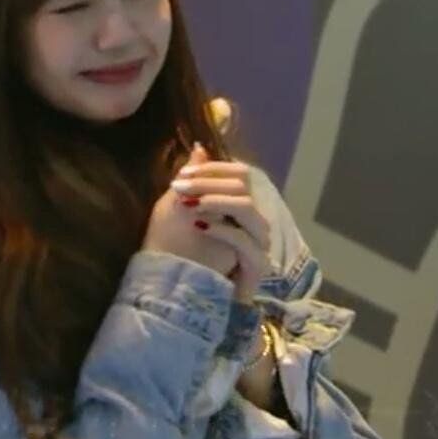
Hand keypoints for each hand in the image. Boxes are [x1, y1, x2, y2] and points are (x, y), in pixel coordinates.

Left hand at [171, 145, 271, 304]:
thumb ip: (195, 180)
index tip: (183, 173)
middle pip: (244, 187)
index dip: (214, 168)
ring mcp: (258, 243)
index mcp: (240, 204)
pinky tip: (200, 226)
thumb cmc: (181, 249)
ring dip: (216, 201)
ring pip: (248, 209)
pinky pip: (245, 242)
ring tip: (189, 205)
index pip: (241, 173)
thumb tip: (199, 147)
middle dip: (208, 183)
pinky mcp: (256, 266)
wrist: (181, 291)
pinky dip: (222, 230)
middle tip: (178, 187)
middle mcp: (254, 221)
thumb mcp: (181, 208)